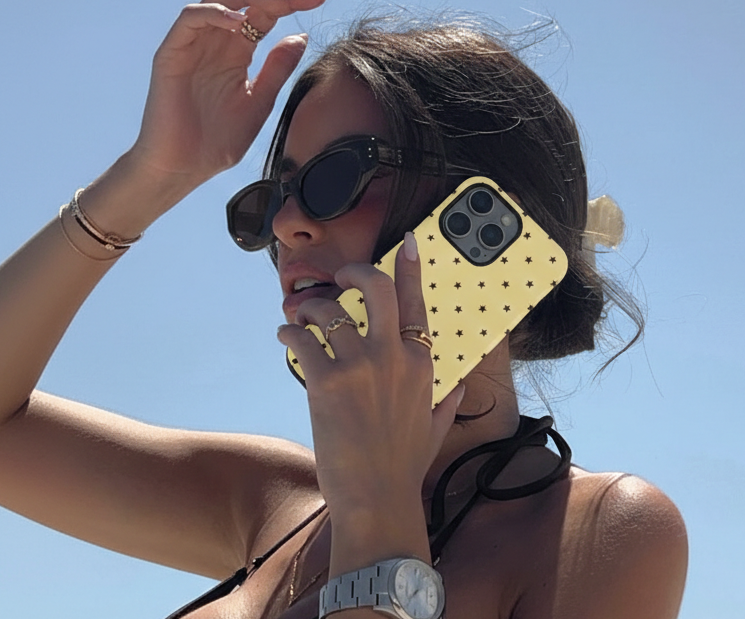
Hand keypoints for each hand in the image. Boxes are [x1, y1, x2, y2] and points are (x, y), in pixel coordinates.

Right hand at [129, 0, 327, 191]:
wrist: (184, 168)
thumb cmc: (219, 139)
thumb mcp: (261, 99)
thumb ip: (278, 67)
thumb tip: (303, 35)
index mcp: (237, 48)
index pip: (265, 9)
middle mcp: (215, 38)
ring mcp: (192, 42)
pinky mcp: (171, 52)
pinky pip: (191, 18)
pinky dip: (216, 13)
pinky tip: (242, 22)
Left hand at [277, 234, 463, 515]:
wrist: (377, 500)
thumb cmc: (404, 467)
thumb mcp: (435, 427)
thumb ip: (447, 401)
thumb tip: (458, 386)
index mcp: (420, 361)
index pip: (416, 301)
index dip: (410, 266)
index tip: (404, 242)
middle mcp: (392, 355)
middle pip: (376, 287)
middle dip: (354, 272)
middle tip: (341, 277)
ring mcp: (360, 366)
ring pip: (330, 310)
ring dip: (311, 307)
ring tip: (301, 317)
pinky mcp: (326, 382)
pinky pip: (303, 339)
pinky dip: (290, 332)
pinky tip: (286, 336)